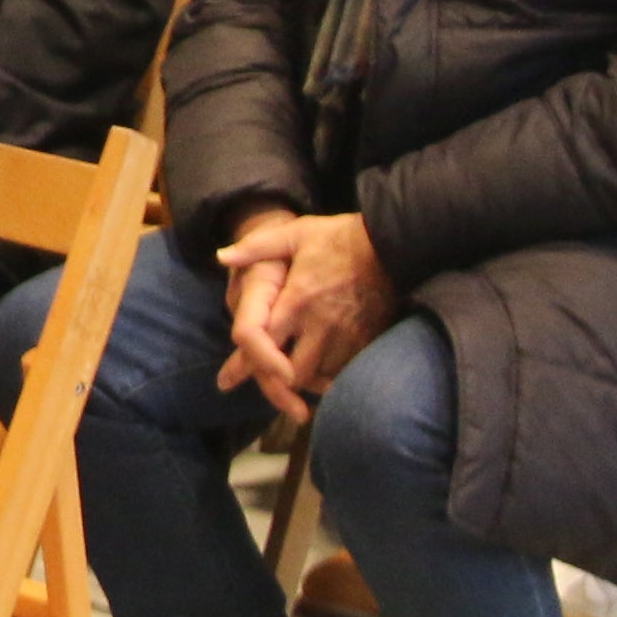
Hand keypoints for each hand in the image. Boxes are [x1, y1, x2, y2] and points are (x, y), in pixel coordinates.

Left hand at [214, 208, 397, 420]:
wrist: (395, 242)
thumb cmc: (340, 237)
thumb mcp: (295, 233)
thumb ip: (256, 247)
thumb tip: (221, 257)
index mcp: (296, 300)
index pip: (263, 343)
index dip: (245, 365)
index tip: (229, 380)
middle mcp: (320, 323)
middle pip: (292, 373)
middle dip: (277, 381)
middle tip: (267, 382)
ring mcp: (347, 334)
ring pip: (320, 377)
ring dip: (305, 381)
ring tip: (294, 379)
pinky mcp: (368, 339)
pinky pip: (346, 371)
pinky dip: (331, 375)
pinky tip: (322, 371)